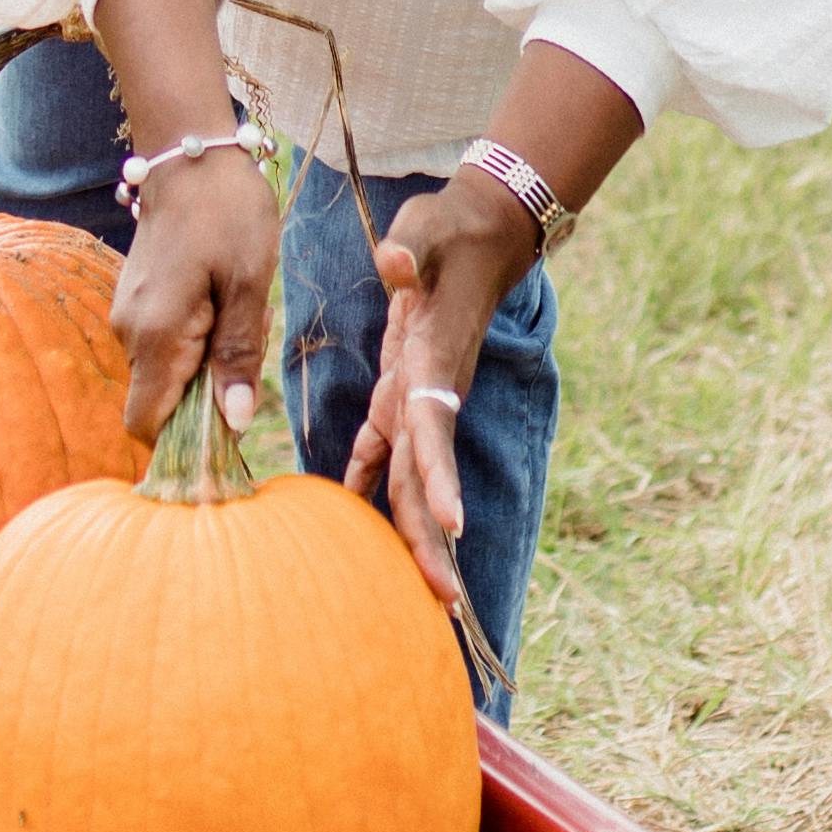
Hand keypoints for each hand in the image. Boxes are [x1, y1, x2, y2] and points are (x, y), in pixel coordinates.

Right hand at [109, 145, 280, 452]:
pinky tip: (220, 301)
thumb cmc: (227, 213)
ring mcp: (128, 316)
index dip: (184, 439)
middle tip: (246, 346)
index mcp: (155, 335)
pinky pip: (162, 345)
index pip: (145, 425)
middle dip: (204, 396)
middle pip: (159, 402)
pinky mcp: (137, 301)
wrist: (190, 155)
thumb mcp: (249, 283)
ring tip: (237, 312)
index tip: (228, 420)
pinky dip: (193, 342)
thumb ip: (237, 354)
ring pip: (164, 373)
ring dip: (202, 364)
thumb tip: (233, 423)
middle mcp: (129, 333)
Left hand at [347, 165, 531, 607]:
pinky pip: (384, 451)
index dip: (439, 476)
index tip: (453, 524)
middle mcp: (430, 392)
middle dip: (434, 540)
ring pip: (409, 477)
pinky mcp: (402, 392)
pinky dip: (368, 485)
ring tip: (426, 597)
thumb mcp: (427, 228)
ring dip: (411, 532)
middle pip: (425, 476)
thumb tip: (395, 258)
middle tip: (446, 603)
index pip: (433, 429)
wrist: (479, 232)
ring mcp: (418, 397)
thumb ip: (411, 249)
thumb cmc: (447, 230)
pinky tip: (353, 523)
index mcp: (434, 363)